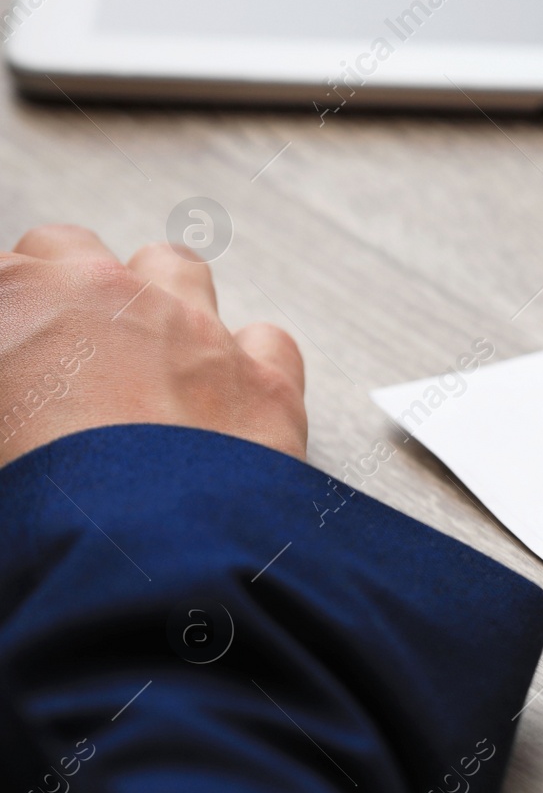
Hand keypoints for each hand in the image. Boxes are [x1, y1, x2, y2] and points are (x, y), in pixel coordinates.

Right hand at [0, 225, 306, 466]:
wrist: (139, 544)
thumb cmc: (38, 495)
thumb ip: (15, 391)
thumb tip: (29, 394)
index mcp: (18, 299)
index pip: (3, 272)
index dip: (5, 314)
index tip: (10, 348)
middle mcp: (109, 295)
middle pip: (73, 249)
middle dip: (64, 284)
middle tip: (59, 340)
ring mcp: (196, 329)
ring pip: (175, 268)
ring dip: (158, 298)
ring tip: (144, 352)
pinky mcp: (265, 379)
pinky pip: (266, 342)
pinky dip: (252, 362)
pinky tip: (234, 395)